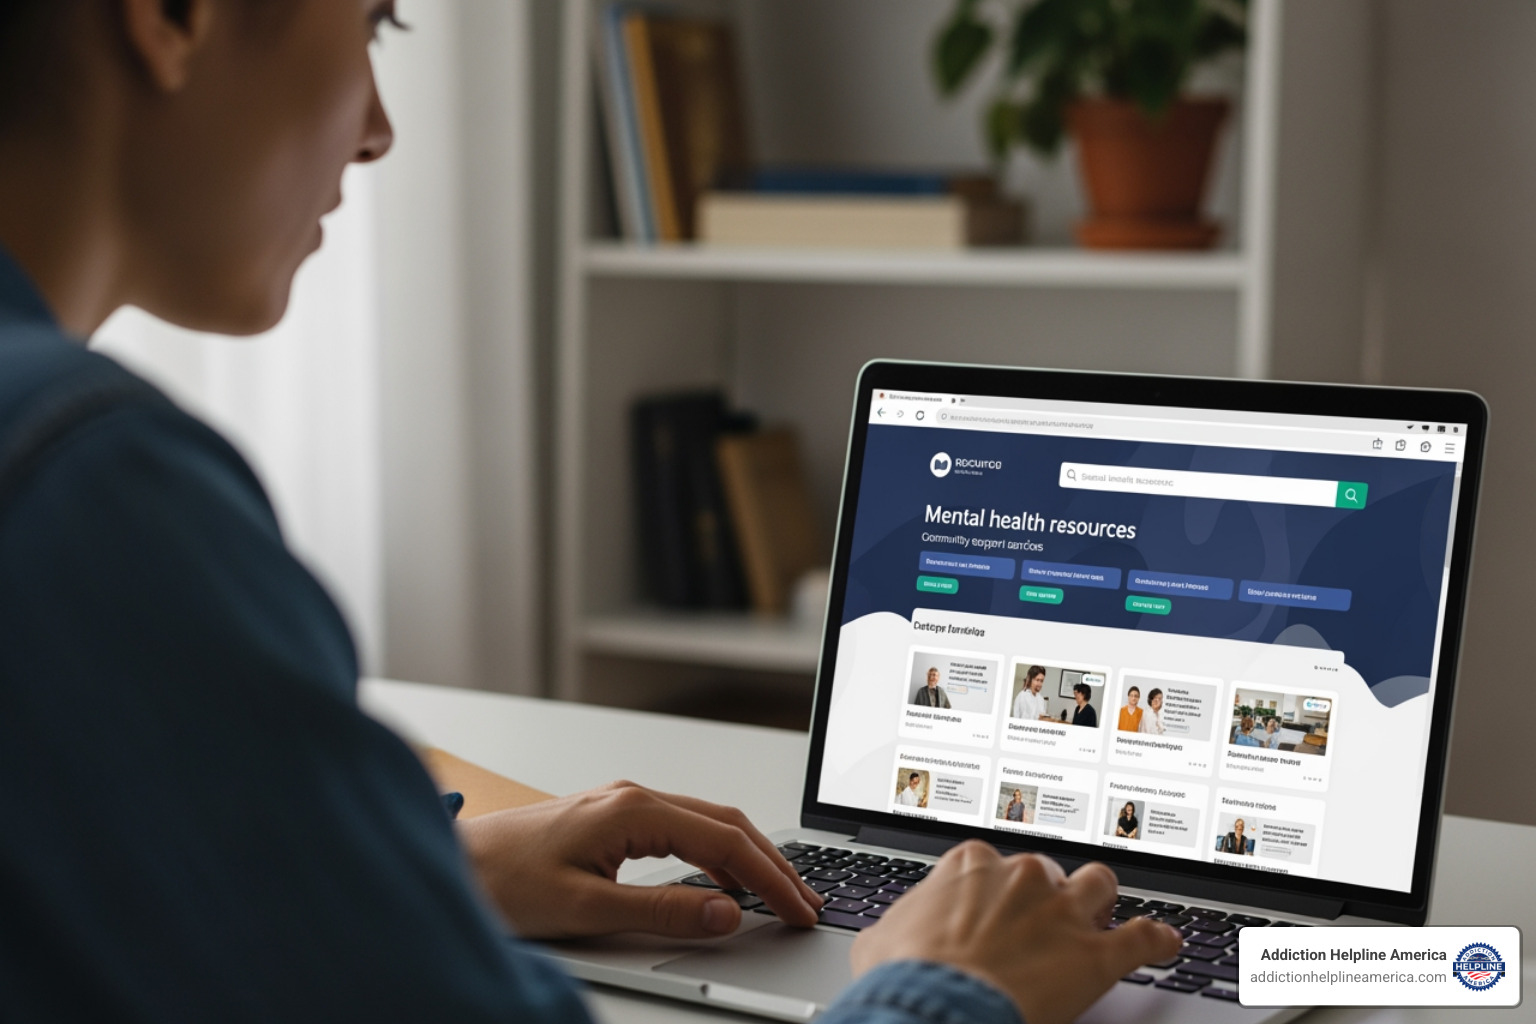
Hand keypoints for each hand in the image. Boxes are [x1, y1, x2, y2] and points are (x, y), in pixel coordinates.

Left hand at [456, 780, 822, 939]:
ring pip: (707, 823)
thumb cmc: (503, 881)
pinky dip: (715, 854)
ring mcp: (623, 804)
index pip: (724, 841)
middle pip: (726, 823)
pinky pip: (682, 829)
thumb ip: (660, 911)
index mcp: (633, 809)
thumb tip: (724, 912)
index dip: (770, 878)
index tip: (799, 909)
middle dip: (772, 863)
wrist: (452, 863)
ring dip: (747, 857)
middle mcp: (633, 796)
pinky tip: (724, 881)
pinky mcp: (612, 818)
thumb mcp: (586, 908)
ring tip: (778, 894)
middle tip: (807, 903)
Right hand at [850, 841, 1181, 1023]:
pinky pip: (1145, 938)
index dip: (999, 889)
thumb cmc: (906, 974)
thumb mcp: (882, 938)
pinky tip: (1165, 945)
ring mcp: (1064, 912)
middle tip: (1040, 928)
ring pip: (1101, 886)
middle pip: (1053, 872)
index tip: (998, 907)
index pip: (996, 863)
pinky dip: (1159, 941)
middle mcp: (1024, 876)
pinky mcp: (1096, 955)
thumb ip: (904, 922)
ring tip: (1099, 920)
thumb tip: (896, 934)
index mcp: (973, 864)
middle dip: (1050, 896)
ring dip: (1101, 903)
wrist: (937, 1006)